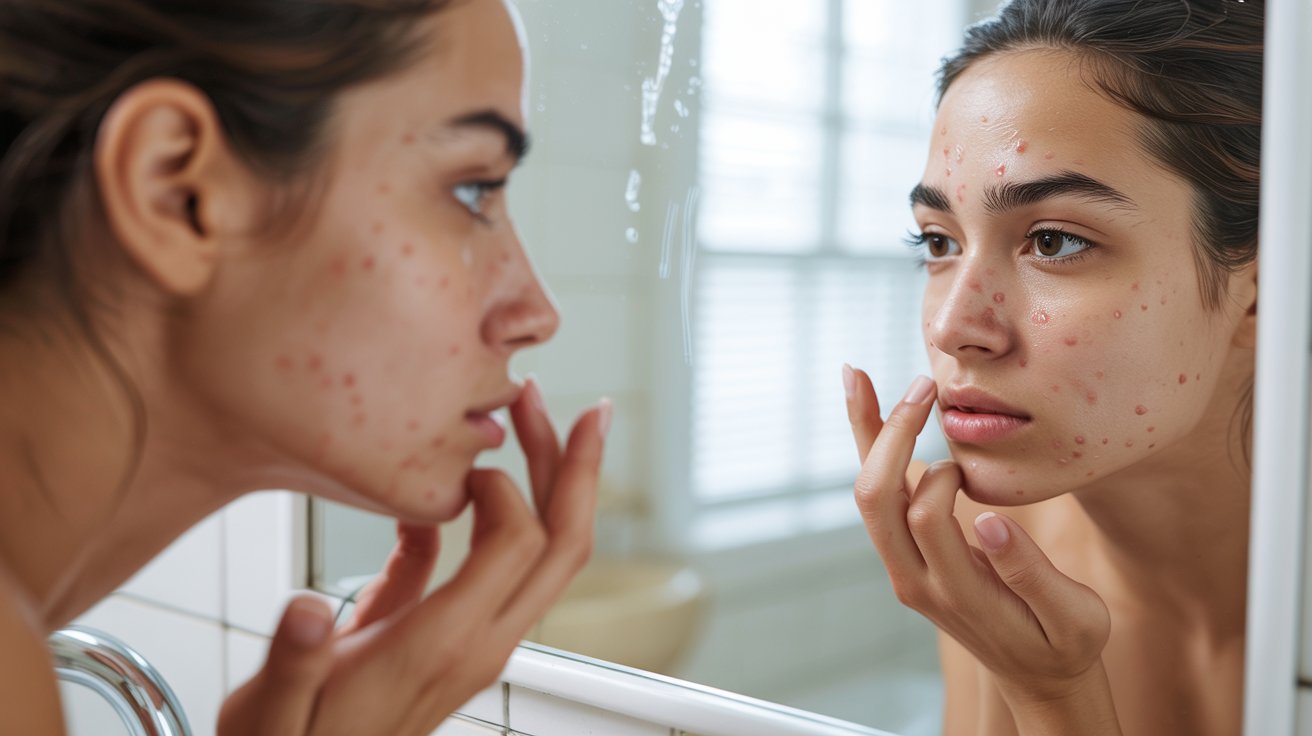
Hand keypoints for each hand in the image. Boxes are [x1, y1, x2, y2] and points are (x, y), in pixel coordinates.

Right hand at [219, 379, 608, 735]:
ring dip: (561, 485)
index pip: (518, 545)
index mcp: (443, 645)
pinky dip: (516, 515)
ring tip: (541, 422)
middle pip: (563, 546)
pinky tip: (474, 485)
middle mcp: (481, 642)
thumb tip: (305, 613)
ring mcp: (483, 641)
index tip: (460, 462)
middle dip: (578, 469)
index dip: (503, 488)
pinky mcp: (468, 638)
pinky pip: (514, 568)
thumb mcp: (272, 708)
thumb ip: (295, 659)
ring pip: (552, 556)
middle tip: (583, 409)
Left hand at [844, 365, 1118, 728]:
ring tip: (855, 375)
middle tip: (921, 385)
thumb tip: (988, 520)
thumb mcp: (1073, 618)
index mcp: (958, 594)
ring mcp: (903, 567)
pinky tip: (866, 403)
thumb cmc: (1065, 643)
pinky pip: (879, 496)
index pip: (926, 520)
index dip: (943, 478)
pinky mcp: (905, 553)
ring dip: (866, 434)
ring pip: (868, 495)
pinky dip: (869, 447)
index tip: (971, 462)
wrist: (1039, 675)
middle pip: (877, 502)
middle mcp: (915, 581)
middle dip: (890, 437)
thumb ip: (1031, 573)